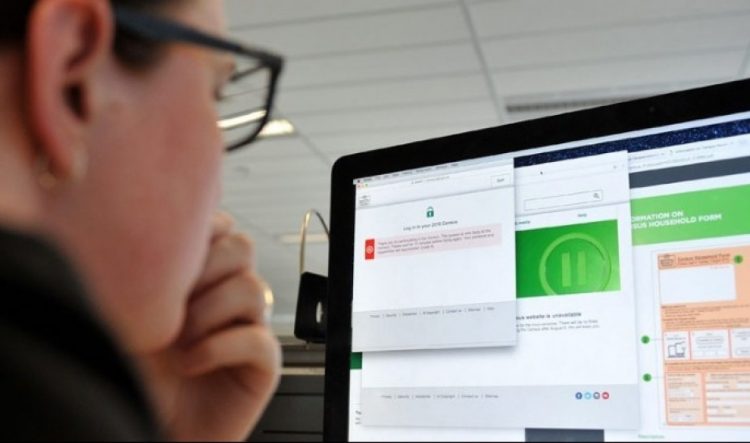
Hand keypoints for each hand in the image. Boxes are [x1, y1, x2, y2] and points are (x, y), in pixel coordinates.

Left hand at [136, 213, 281, 440]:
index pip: (220, 228)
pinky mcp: (263, 364)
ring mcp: (249, 328)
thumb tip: (140, 235)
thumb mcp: (129, 317)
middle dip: (204, 270)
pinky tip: (191, 363)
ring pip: (252, 288)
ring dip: (208, 312)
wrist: (155, 429)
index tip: (170, 259)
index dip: (201, 232)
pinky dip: (219, 348)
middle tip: (173, 303)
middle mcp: (229, 298)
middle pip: (242, 247)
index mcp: (202, 278)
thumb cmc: (137, 377)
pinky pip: (258, 339)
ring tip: (179, 341)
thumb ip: (142, 276)